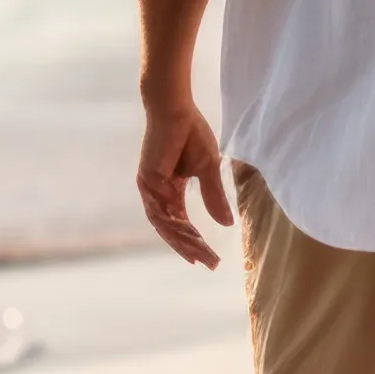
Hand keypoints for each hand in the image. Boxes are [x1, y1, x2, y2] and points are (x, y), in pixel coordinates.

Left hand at [137, 96, 233, 267]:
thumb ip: (214, 196)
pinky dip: (174, 226)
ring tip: (202, 254)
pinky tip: (191, 236)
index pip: (181, 222)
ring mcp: (150, 188)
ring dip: (184, 241)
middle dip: (190, 247)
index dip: (194, 241)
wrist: (176, 110)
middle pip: (172, 229)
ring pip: (165, 225)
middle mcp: (157, 193)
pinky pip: (159, 211)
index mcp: (170, 190)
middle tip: (209, 263)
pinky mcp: (147, 181)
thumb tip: (227, 224)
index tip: (210, 258)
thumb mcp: (209, 169)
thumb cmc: (191, 133)